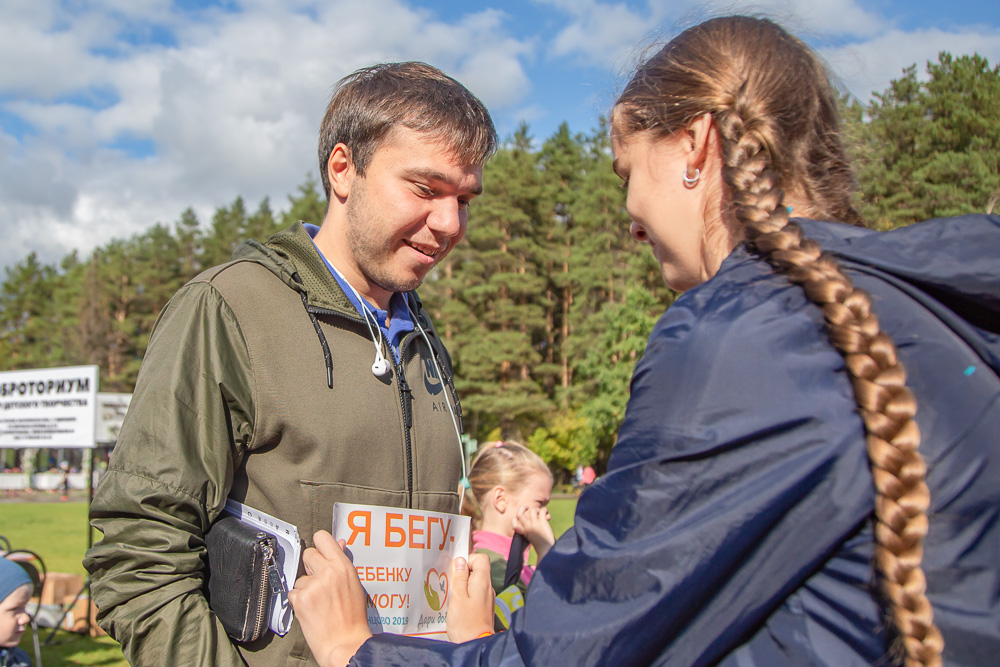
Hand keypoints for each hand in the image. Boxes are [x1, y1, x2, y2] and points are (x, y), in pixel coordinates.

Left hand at [288, 531, 371, 666]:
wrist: (345, 643)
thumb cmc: (353, 617)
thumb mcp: (354, 584)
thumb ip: (343, 562)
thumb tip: (339, 543)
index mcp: (343, 566)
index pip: (322, 538)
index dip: (319, 545)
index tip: (319, 552)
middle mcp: (328, 572)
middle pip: (307, 554)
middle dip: (311, 566)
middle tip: (319, 581)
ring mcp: (312, 585)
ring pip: (299, 577)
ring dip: (305, 587)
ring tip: (319, 602)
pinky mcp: (300, 599)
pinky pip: (293, 593)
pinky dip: (299, 601)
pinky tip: (311, 610)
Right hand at [446, 553, 494, 642]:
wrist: (475, 644)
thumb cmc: (466, 622)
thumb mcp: (458, 597)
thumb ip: (459, 577)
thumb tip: (460, 560)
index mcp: (483, 582)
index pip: (481, 558)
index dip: (468, 560)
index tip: (456, 570)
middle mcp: (488, 588)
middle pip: (477, 570)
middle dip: (462, 573)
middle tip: (450, 584)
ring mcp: (487, 598)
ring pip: (475, 582)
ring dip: (462, 585)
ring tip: (452, 595)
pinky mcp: (484, 607)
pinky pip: (475, 594)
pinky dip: (466, 595)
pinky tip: (457, 605)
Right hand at [513, 506, 554, 561]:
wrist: (547, 549)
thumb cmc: (539, 542)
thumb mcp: (530, 535)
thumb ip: (527, 527)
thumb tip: (531, 514)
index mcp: (523, 531)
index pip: (514, 522)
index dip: (516, 518)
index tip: (521, 515)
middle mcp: (527, 527)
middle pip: (520, 514)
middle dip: (523, 508)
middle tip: (528, 508)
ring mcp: (534, 524)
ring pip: (532, 510)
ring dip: (537, 510)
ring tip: (540, 513)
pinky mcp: (542, 522)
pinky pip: (542, 510)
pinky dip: (545, 511)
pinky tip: (547, 515)